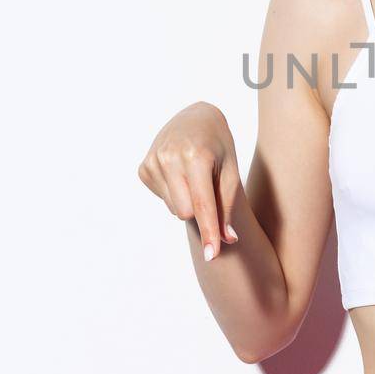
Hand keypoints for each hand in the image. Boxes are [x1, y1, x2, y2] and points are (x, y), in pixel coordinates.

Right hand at [136, 102, 241, 259]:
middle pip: (186, 212)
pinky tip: (180, 173)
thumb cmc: (218, 146)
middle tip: (209, 187)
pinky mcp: (143, 168)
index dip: (209, 231)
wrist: (196, 118)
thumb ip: (226, 207)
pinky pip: (164, 198)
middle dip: (200, 210)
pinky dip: (175, 193)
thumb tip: (227, 240)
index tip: (211, 256)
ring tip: (194, 176)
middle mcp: (170, 157)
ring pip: (174, 208)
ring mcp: (153, 161)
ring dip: (187, 200)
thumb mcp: (230, 172)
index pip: (203, 204)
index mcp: (195, 156)